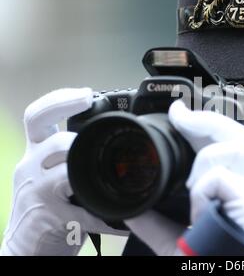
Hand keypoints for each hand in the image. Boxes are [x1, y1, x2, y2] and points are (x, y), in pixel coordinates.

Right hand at [0, 88, 127, 255]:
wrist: (28, 244)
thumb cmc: (47, 203)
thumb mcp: (52, 171)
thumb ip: (71, 152)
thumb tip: (111, 133)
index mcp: (35, 151)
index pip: (36, 116)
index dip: (59, 100)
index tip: (86, 94)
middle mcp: (31, 167)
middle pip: (53, 141)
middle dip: (79, 139)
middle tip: (101, 140)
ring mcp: (37, 193)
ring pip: (64, 173)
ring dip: (90, 173)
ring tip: (111, 176)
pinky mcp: (49, 217)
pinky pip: (83, 214)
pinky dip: (106, 218)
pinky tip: (121, 220)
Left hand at [126, 100, 243, 255]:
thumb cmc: (207, 266)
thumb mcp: (175, 241)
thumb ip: (155, 222)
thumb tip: (132, 207)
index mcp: (238, 194)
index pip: (232, 144)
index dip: (206, 122)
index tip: (179, 112)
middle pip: (241, 136)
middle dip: (208, 121)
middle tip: (181, 116)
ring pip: (238, 147)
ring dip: (205, 157)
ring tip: (190, 184)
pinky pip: (222, 179)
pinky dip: (201, 188)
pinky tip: (197, 208)